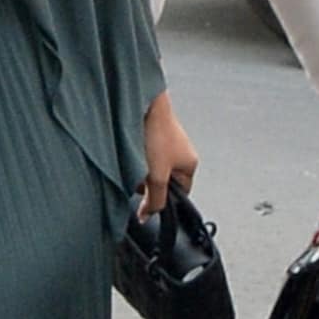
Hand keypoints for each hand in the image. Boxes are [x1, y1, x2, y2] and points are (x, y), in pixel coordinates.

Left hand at [139, 90, 198, 221]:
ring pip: (150, 169)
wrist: (143, 102)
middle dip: (148, 184)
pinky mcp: (151, 134)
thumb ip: (155, 199)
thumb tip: (149, 216)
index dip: (162, 201)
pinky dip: (135, 157)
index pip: (179, 194)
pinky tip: (129, 151)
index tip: (146, 205)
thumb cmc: (156, 133)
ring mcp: (166, 143)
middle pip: (162, 182)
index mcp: (189, 164)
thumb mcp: (156, 175)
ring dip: (139, 170)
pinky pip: (142, 155)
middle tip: (137, 178)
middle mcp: (181, 153)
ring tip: (133, 161)